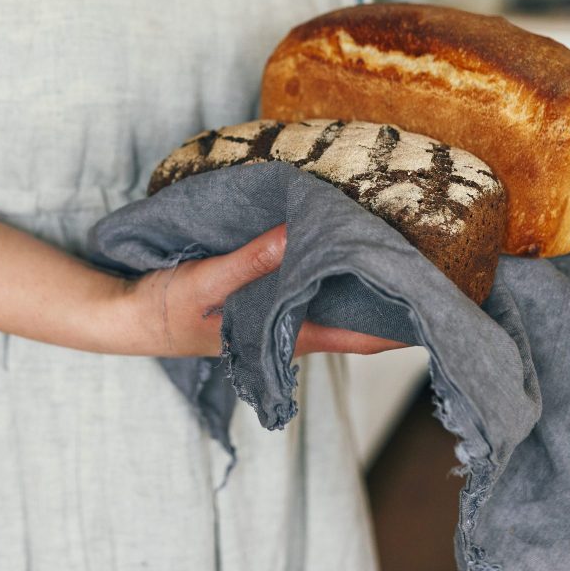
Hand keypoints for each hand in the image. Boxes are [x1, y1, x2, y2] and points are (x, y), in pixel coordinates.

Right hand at [112, 223, 411, 358]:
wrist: (128, 318)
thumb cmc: (167, 309)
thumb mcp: (207, 281)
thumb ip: (251, 261)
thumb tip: (296, 234)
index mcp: (287, 336)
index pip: (362, 337)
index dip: (404, 326)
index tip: (441, 304)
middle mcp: (293, 328)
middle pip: (358, 316)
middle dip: (392, 292)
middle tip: (433, 256)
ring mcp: (281, 314)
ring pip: (336, 297)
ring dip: (363, 274)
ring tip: (398, 239)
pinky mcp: (266, 296)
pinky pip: (311, 281)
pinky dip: (331, 262)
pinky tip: (340, 237)